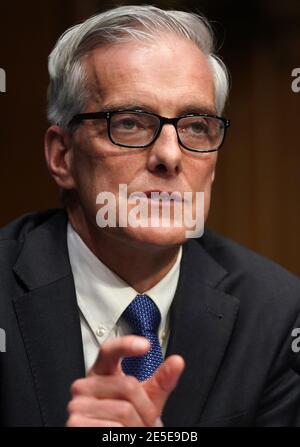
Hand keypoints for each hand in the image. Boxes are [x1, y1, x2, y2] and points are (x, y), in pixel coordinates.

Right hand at [66, 335, 184, 426]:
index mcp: (102, 371)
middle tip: (147, 422)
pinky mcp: (75, 424)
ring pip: (124, 410)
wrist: (110, 440)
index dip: (126, 345)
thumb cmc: (128, 418)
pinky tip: (120, 436)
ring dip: (138, 427)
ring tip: (133, 430)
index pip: (110, 350)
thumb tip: (177, 361)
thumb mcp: (146, 397)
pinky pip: (113, 428)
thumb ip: (161, 380)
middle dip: (146, 409)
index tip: (146, 345)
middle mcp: (85, 384)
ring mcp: (78, 404)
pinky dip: (124, 437)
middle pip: (129, 386)